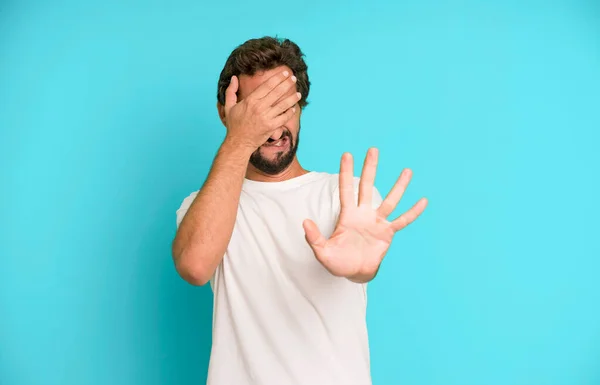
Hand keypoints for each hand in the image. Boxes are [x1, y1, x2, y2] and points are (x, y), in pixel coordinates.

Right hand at [223, 70, 300, 150]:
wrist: (239, 142)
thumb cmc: (234, 125)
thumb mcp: (229, 106)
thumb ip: (231, 91)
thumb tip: (234, 77)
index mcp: (250, 100)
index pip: (267, 85)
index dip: (277, 78)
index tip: (285, 73)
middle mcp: (259, 107)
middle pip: (277, 92)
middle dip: (287, 84)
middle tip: (294, 78)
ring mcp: (266, 117)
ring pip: (283, 104)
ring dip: (292, 98)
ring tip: (299, 93)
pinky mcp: (271, 127)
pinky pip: (284, 117)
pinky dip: (290, 112)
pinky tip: (294, 108)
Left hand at [303, 148, 427, 282]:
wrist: (355, 273)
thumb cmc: (338, 261)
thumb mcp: (322, 252)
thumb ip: (314, 238)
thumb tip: (305, 222)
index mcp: (347, 215)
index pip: (346, 189)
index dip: (346, 173)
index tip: (347, 154)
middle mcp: (363, 214)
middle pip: (367, 187)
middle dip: (370, 169)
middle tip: (373, 150)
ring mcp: (377, 222)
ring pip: (390, 201)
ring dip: (399, 186)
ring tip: (407, 171)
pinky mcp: (387, 233)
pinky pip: (402, 221)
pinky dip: (412, 212)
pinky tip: (423, 201)